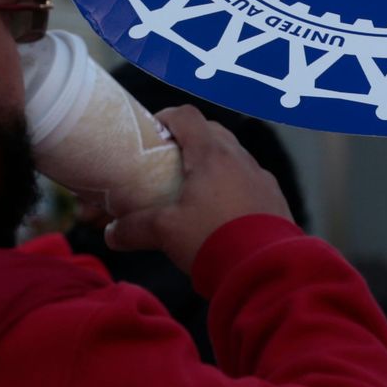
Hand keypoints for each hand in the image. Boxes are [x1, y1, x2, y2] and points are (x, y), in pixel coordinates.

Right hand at [104, 106, 292, 271]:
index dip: (166, 118)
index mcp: (212, 155)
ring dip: (214, 164)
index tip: (152, 132)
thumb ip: (134, 228)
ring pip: (234, 157)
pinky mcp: (275, 200)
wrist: (265, 270)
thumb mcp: (166, 233)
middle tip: (170, 161)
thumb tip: (111, 234)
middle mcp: (240, 159)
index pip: (187, 116)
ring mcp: (262, 179)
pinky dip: (234, 186)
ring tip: (196, 189)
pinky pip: (251, 182)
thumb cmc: (213, 240)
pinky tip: (223, 212)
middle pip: (212, 133)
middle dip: (190, 140)